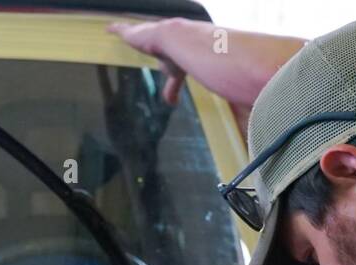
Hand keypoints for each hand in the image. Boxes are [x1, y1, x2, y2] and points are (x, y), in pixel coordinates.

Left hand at [108, 18, 303, 109]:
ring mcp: (158, 38)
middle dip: (157, 53)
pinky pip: (127, 31)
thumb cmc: (210, 63)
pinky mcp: (141, 34)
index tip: (170, 102)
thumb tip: (247, 144)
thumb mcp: (223, 93)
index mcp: (189, 60)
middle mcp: (174, 47)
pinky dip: (119, 29)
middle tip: (148, 56)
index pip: (178, 77)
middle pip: (163, 52)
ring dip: (135, 35)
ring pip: (145, 36)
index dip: (173, 88)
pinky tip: (108, 29)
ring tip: (121, 34)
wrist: (192, 42)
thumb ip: (233, 115)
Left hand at [108, 20, 186, 103]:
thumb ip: (171, 89)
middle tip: (130, 40)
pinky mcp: (130, 33)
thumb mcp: (174, 75)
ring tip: (114, 32)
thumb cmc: (177, 56)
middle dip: (137, 35)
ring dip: (124, 30)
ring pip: (130, 31)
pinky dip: (114, 29)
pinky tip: (107, 29)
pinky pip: (119, 29)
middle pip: (142, 36)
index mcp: (161, 46)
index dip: (152, 48)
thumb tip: (173, 104)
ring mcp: (140, 34)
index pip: (155, 46)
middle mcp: (151, 38)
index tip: (149, 49)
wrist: (175, 40)